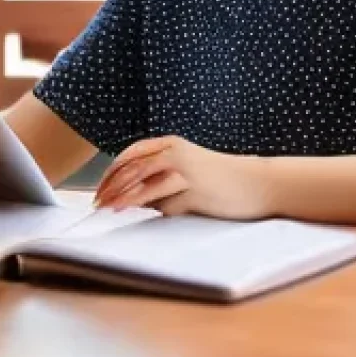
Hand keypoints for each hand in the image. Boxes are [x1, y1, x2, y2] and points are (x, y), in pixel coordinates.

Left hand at [93, 135, 271, 219]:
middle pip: (132, 167)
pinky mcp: (194, 191)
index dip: (112, 171)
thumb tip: (134, 196)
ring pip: (143, 181)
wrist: (258, 183)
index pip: (131, 154)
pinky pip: (166, 202)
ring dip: (123, 196)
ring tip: (108, 208)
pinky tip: (138, 212)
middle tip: (98, 202)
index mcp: (172, 144)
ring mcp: (185, 171)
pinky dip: (150, 207)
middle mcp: (176, 153)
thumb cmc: (223, 179)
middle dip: (111, 185)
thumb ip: (163, 177)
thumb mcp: (189, 168)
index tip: (100, 188)